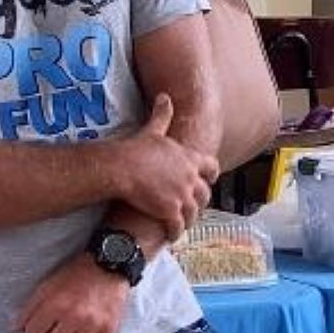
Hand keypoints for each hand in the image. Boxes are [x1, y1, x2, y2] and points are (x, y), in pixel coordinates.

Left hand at [13, 253, 129, 332]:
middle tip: (57, 328)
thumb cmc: (79, 273)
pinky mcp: (109, 329)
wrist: (109, 264)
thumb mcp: (49, 286)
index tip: (40, 327)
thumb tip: (16, 330)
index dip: (33, 331)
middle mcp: (74, 317)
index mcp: (55, 304)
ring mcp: (92, 325)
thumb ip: (30, 308)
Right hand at [116, 93, 218, 238]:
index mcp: (189, 158)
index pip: (211, 167)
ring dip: (188, 219)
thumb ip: (162, 114)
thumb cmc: (136, 149)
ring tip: (182, 224)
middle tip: (193, 206)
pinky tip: (171, 235)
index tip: (209, 179)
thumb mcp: (153, 130)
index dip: (211, 174)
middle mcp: (190, 178)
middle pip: (204, 194)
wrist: (122, 168)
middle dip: (199, 201)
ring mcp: (182, 196)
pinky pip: (178, 226)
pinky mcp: (171, 212)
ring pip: (193, 212)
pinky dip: (175, 232)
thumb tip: (165, 96)